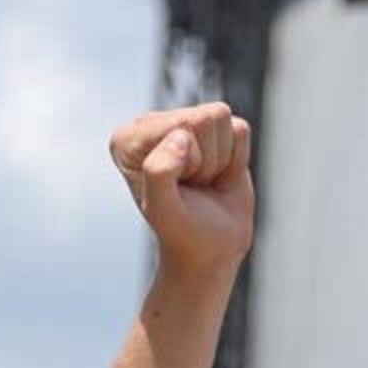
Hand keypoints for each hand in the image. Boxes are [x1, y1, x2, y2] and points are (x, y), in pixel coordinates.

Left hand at [112, 103, 254, 278]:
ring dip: (219, 158)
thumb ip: (159, 172)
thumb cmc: (181, 231)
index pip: (180, 124)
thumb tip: (181, 136)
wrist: (209, 249)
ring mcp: (183, 125)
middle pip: (203, 117)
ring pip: (221, 118)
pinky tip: (216, 176)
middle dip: (205, 159)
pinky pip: (240, 128)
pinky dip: (236, 158)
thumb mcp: (162, 208)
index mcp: (127, 139)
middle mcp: (151, 125)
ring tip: (202, 182)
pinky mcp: (213, 131)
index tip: (177, 188)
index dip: (188, 161)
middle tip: (192, 186)